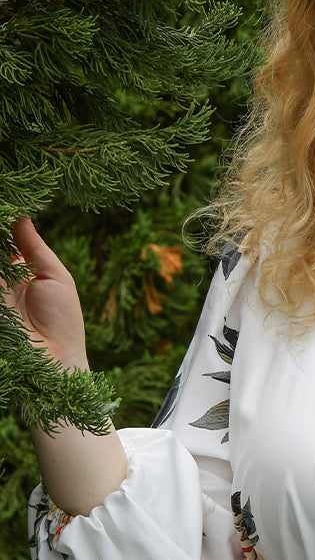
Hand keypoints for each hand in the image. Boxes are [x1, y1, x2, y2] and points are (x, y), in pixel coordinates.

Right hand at [3, 216, 88, 370]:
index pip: (6, 238)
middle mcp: (1, 277)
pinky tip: (4, 263)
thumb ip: (34, 246)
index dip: (6, 219)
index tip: (9, 196)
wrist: (54, 363)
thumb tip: (21, 213)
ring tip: (6, 228)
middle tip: (6, 202)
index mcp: (19, 270)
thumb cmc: (63, 322)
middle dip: (1, 224)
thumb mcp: (55, 276)